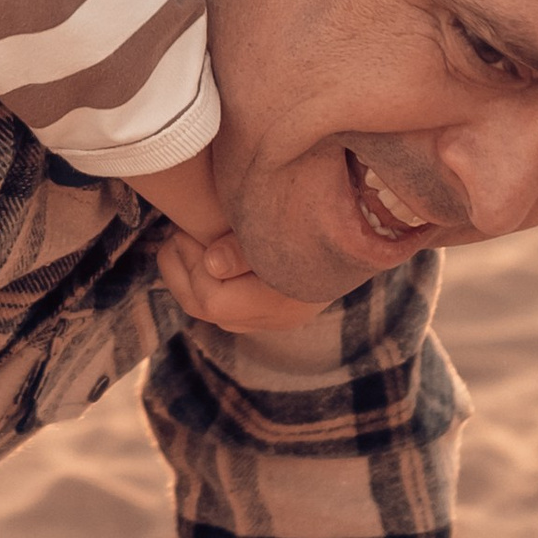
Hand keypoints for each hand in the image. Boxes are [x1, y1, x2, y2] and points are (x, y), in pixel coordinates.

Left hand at [154, 222, 328, 336]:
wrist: (360, 230)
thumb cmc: (319, 219)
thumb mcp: (283, 226)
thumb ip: (247, 246)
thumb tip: (211, 264)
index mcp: (280, 302)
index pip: (212, 299)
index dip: (191, 264)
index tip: (185, 229)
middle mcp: (274, 318)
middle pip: (204, 308)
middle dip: (180, 269)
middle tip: (177, 232)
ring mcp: (268, 318)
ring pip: (207, 310)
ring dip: (186, 274)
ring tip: (183, 238)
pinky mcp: (265, 309)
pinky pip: (220, 304)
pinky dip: (202, 278)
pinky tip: (199, 249)